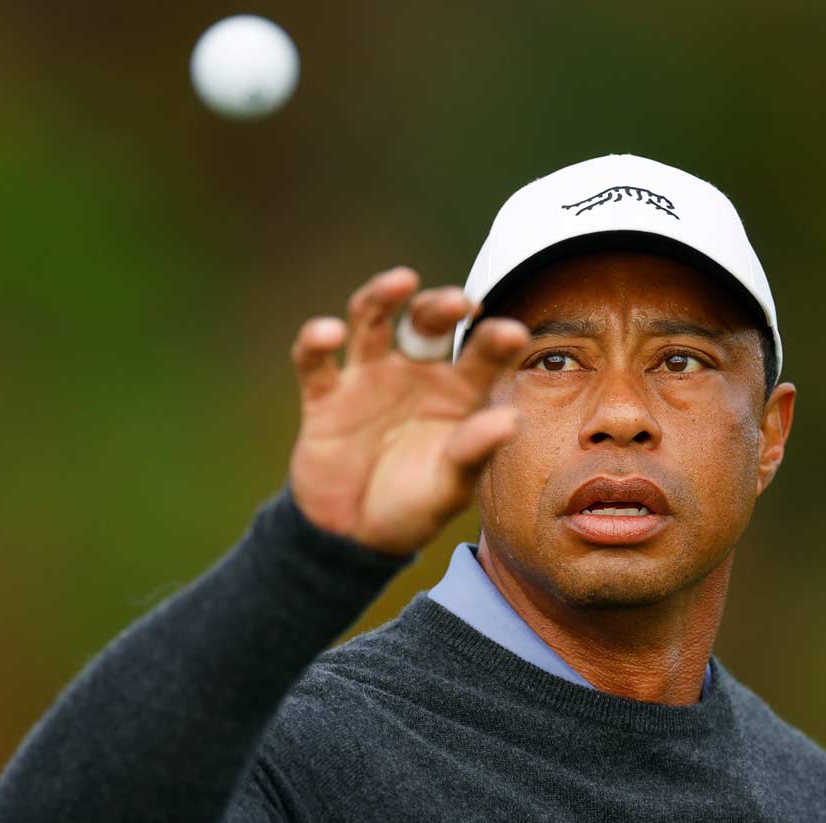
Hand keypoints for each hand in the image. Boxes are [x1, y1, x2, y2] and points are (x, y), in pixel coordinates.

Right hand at [288, 266, 529, 556]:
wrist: (354, 537)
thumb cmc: (414, 506)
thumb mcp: (451, 487)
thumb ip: (475, 451)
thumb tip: (510, 420)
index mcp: (457, 392)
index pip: (481, 354)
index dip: (495, 340)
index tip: (510, 334)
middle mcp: (415, 374)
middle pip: (427, 321)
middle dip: (441, 306)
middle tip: (459, 303)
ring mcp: (367, 379)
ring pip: (372, 320)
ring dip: (383, 297)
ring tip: (401, 282)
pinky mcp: (323, 396)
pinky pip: (315, 361)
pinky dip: (316, 341)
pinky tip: (328, 334)